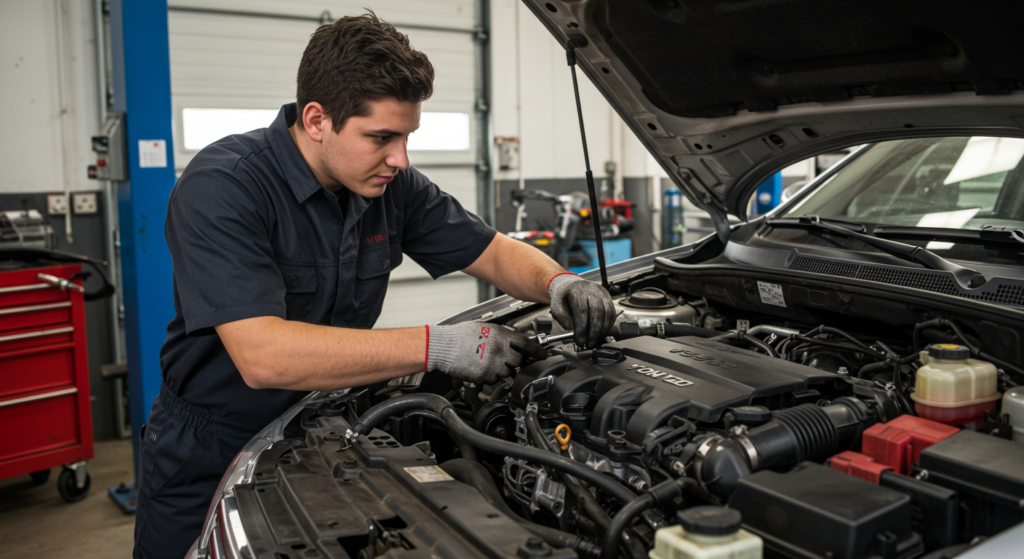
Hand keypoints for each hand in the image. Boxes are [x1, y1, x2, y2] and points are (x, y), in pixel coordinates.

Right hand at [426, 323, 546, 383]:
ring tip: (487, 361)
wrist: (443, 346)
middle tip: (504, 358)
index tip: (543, 355)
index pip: (526, 344)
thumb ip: (502, 335)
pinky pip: (494, 380)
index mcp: (500, 335)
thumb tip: (515, 342)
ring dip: (502, 369)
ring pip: (507, 372)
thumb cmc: (460, 336)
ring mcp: (492, 364)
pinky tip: (480, 367)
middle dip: (514, 361)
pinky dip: (490, 376)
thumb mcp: (485, 328)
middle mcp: (499, 349)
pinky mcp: (484, 376)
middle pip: (518, 361)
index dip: (537, 351)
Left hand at [548, 273, 615, 347]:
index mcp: (576, 290)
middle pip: (597, 311)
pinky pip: (612, 312)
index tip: (580, 340)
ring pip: (607, 312)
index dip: (582, 328)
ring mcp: (601, 292)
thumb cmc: (563, 297)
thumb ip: (565, 320)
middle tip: (589, 343)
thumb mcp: (557, 308)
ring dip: (602, 330)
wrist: (570, 285)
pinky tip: (602, 333)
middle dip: (594, 331)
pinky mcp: (607, 297)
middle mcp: (591, 289)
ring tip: (595, 340)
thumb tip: (576, 334)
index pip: (582, 310)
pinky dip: (608, 325)